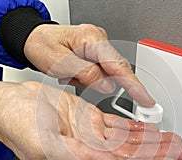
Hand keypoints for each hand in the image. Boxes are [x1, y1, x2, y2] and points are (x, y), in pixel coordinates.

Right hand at [0, 81, 181, 159]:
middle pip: (132, 159)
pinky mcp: (90, 121)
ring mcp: (91, 137)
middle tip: (181, 152)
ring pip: (129, 143)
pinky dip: (137, 129)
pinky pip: (119, 128)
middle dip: (158, 156)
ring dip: (152, 143)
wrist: (10, 105)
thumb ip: (79, 157)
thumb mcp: (44, 145)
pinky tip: (150, 130)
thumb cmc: (18, 124)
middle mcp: (90, 153)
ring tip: (173, 142)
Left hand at [24, 24, 154, 106]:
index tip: (146, 99)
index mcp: (91, 38)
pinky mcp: (96, 53)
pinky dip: (89, 78)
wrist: (35, 39)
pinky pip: (100, 71)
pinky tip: (74, 74)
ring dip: (91, 81)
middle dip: (107, 84)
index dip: (135, 85)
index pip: (119, 66)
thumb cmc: (43, 46)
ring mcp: (99, 46)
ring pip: (107, 73)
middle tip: (95, 89)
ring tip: (70, 74)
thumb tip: (108, 84)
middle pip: (116, 69)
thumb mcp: (59, 63)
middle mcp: (99, 40)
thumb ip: (86, 73)